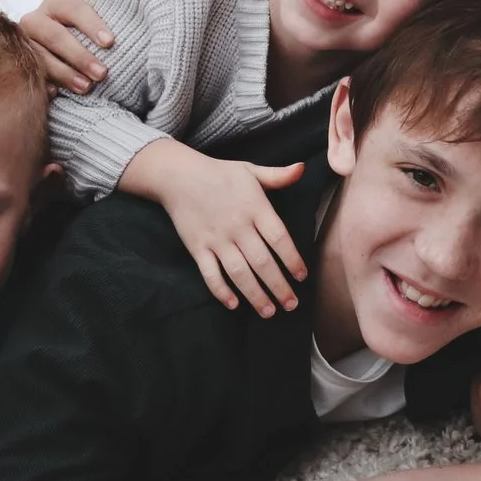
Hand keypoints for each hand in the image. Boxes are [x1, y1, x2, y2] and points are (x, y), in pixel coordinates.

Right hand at [19, 0, 113, 92]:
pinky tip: (56, 94)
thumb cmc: (78, 33)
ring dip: (64, 73)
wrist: (49, 42)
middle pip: (55, 35)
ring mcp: (22, 43)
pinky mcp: (16, 64)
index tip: (110, 42)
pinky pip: (26, 75)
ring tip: (86, 87)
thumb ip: (100, 29)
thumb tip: (118, 42)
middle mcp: (34, 20)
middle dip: (80, 56)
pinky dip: (42, 84)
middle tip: (102, 73)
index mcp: (55, 4)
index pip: (75, 9)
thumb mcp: (87, 23)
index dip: (92, 25)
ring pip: (40, 57)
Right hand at [129, 141, 307, 314]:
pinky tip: (233, 305)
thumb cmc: (220, 173)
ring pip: (239, 273)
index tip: (302, 277)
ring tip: (269, 312)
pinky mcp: (197, 247)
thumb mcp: (251, 170)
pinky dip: (221, 290)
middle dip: (279, 286)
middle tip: (292, 305)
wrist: (178, 175)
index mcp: (255, 207)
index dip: (292, 259)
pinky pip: (210, 273)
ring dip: (255, 295)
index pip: (279, 238)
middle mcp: (237, 226)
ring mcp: (216, 239)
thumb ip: (278, 175)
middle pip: (262, 262)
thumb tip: (302, 169)